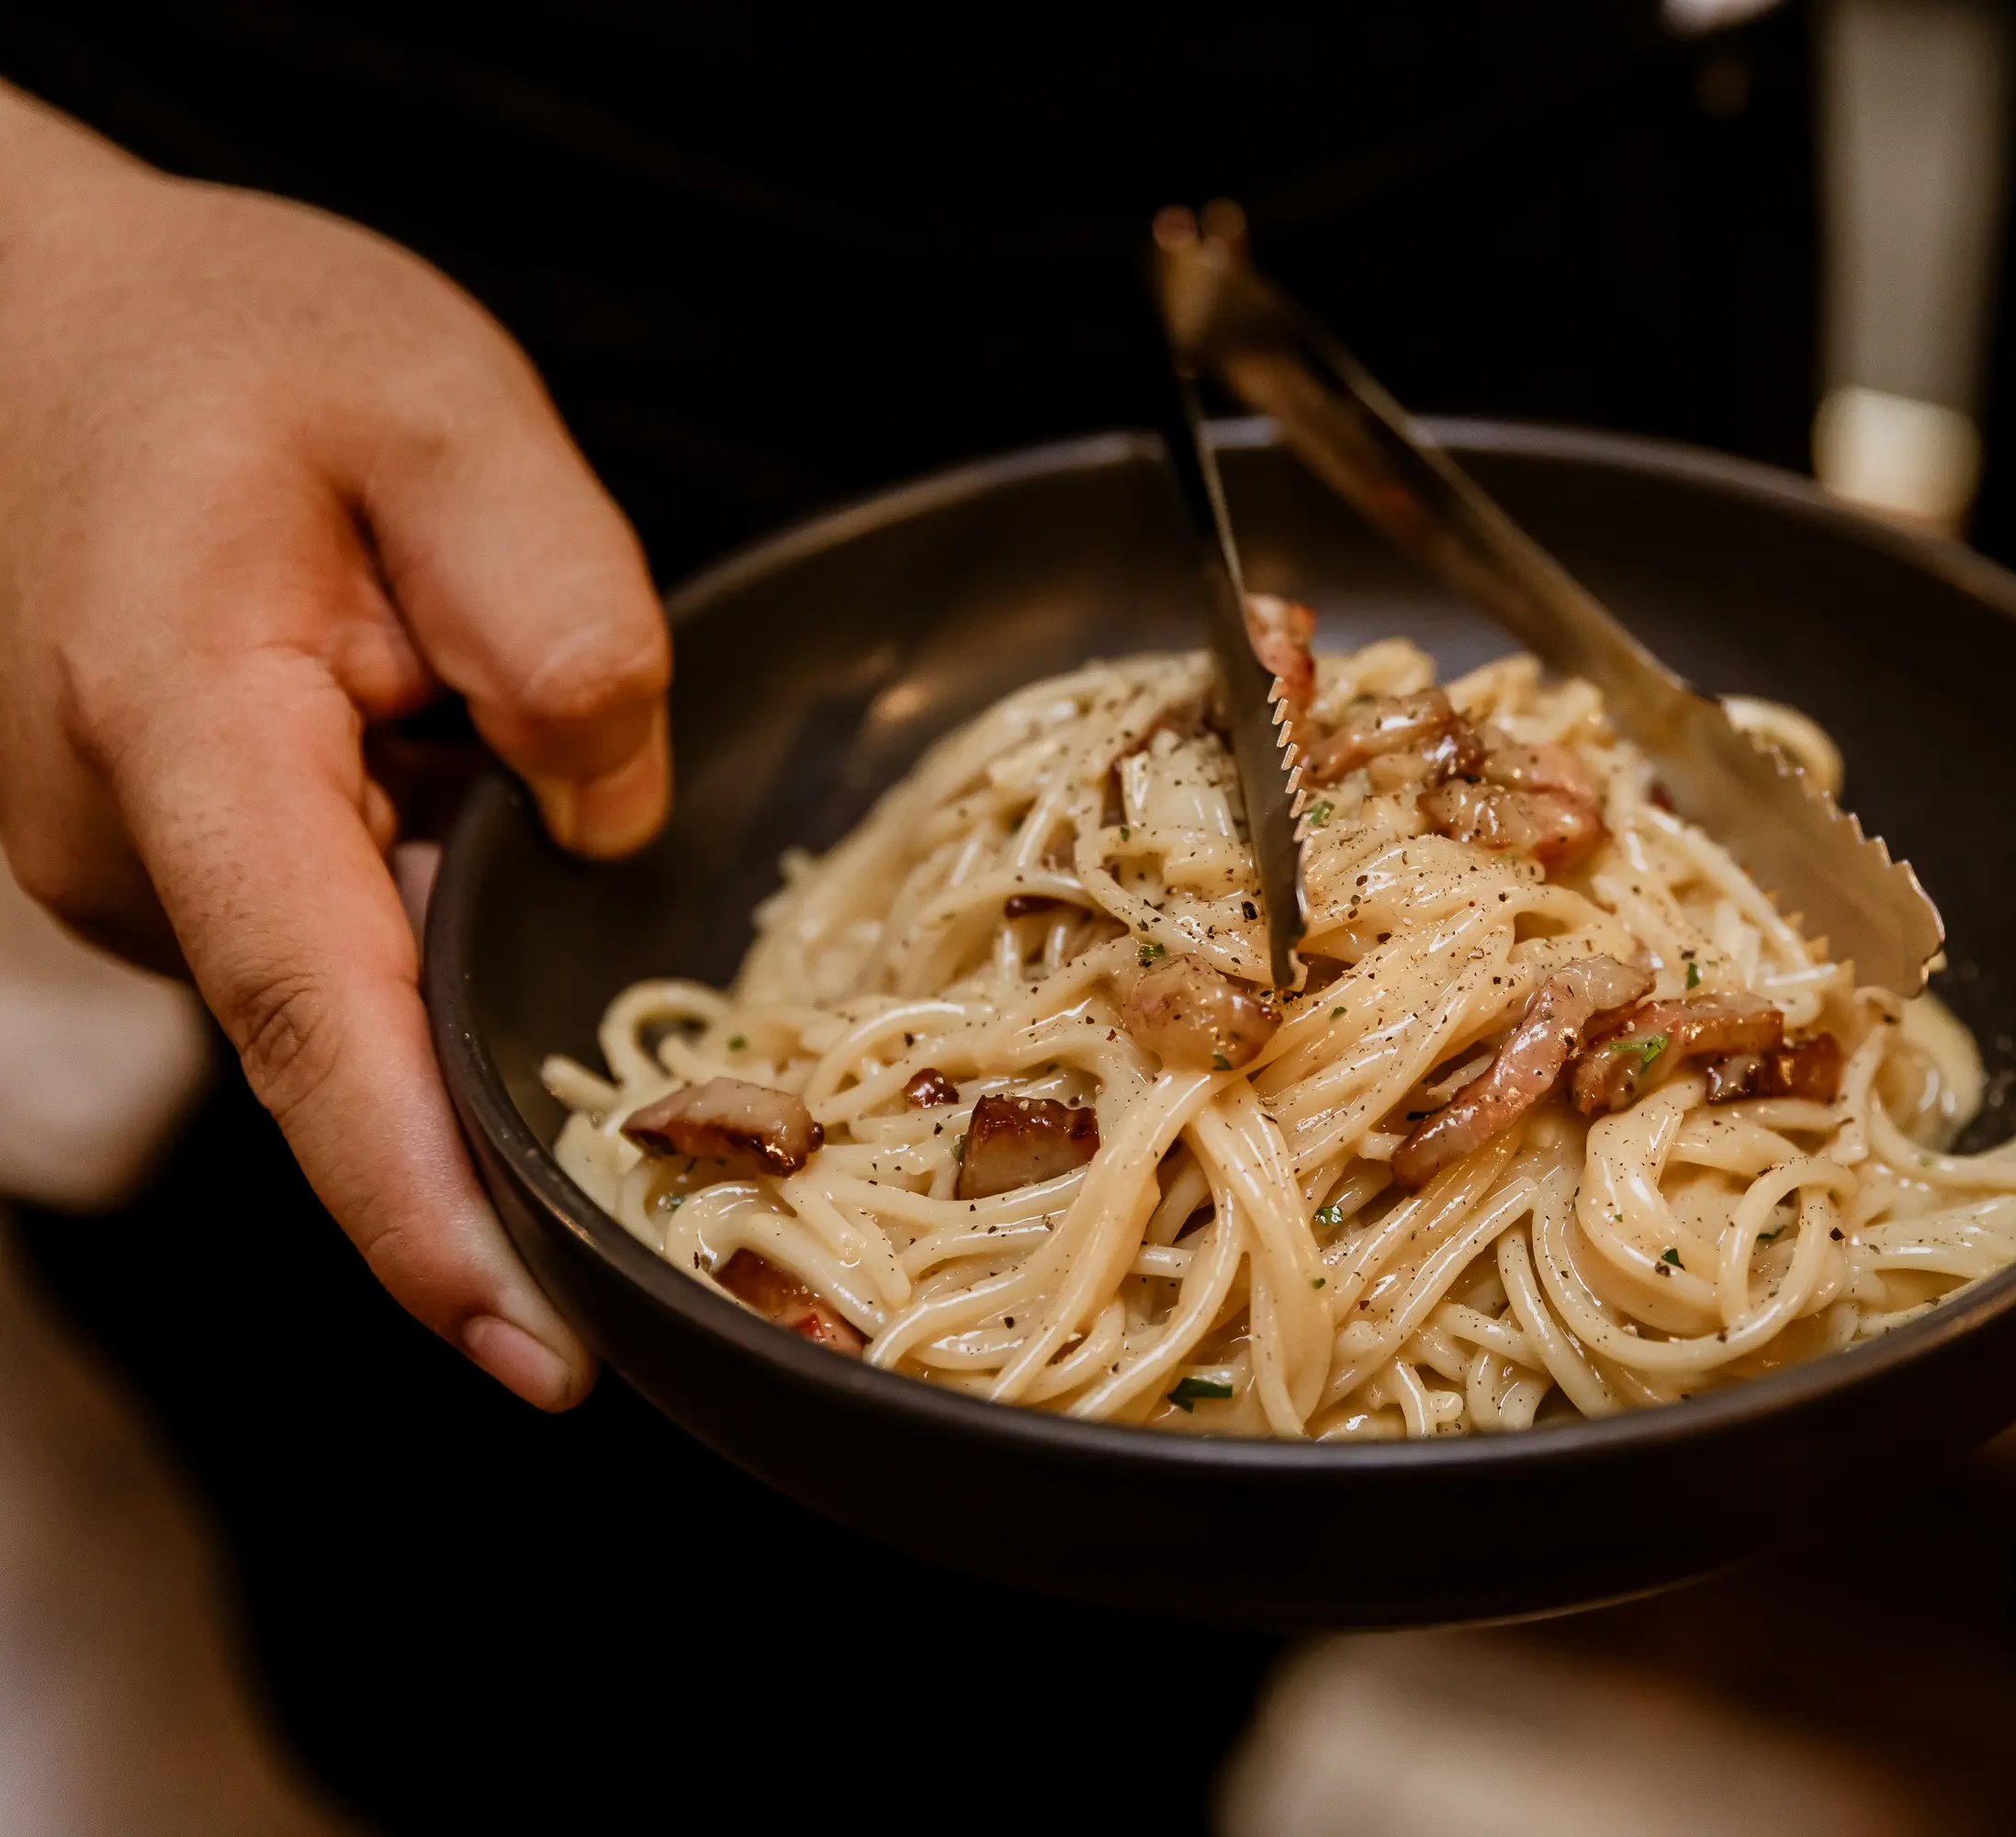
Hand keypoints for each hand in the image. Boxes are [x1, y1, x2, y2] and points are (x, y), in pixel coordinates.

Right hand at [0, 86, 672, 1406]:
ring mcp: (136, 878)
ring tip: (528, 801)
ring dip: (475, 945)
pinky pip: (333, 933)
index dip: (432, 1211)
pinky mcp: (170, 871)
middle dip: (523, 1079)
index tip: (543, 1356)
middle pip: (369, 1036)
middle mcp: (134, 854)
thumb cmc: (224, 347)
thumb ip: (554, 608)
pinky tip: (465, 794)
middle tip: (701, 1084)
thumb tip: (609, 820)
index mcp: (192, 735)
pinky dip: (427, 901)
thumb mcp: (436, 406)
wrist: (39, 319)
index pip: (323, 1025)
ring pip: (362, 981)